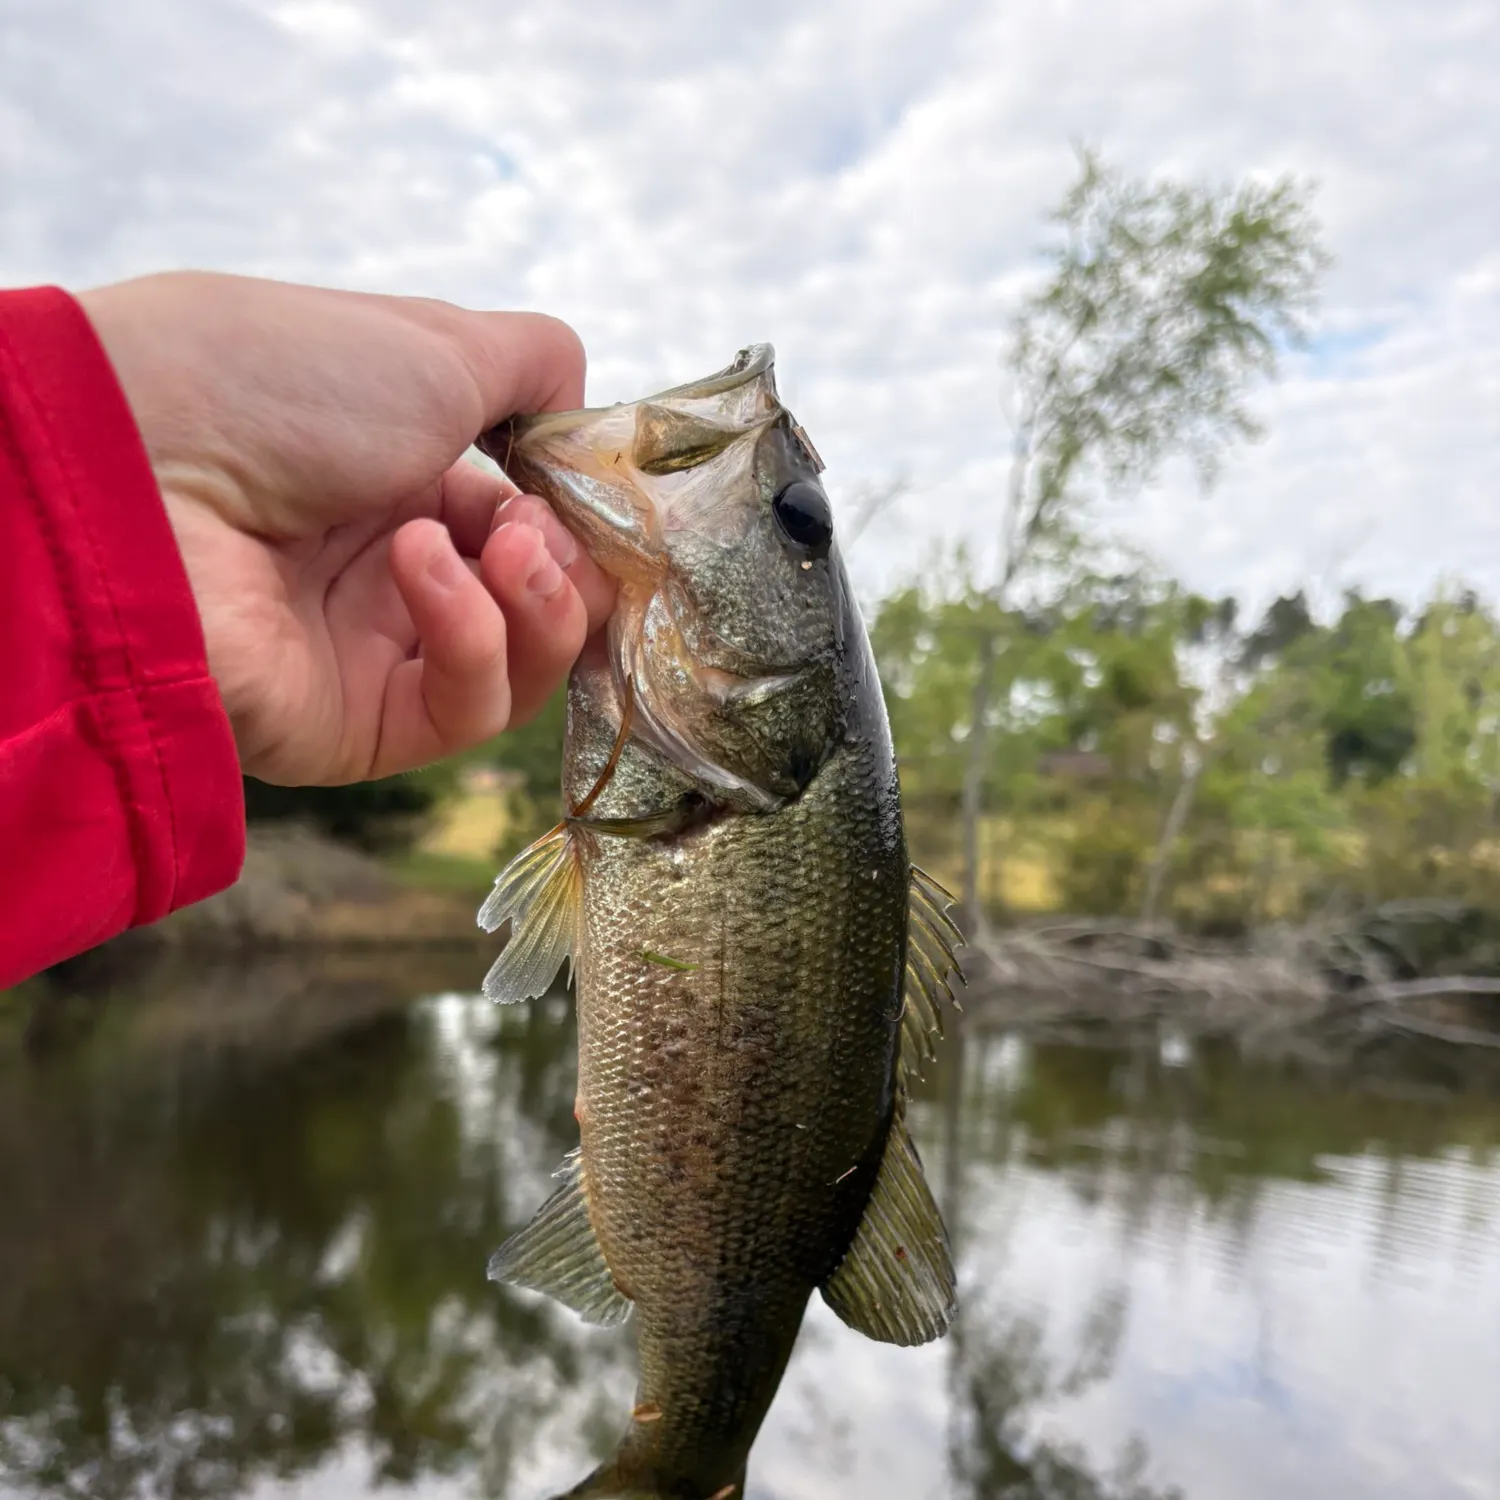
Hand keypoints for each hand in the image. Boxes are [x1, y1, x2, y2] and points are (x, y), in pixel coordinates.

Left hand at [79, 271, 614, 784]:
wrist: (150, 454)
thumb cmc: (285, 380)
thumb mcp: (438, 344)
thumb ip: (535, 368)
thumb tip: (581, 419)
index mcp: (408, 487)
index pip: (532, 531)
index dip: (575, 519)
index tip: (586, 493)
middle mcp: (393, 578)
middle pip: (543, 610)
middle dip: (567, 564)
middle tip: (534, 526)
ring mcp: (375, 656)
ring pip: (524, 670)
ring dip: (537, 601)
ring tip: (502, 544)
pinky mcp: (359, 728)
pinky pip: (465, 707)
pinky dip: (472, 635)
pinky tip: (421, 567)